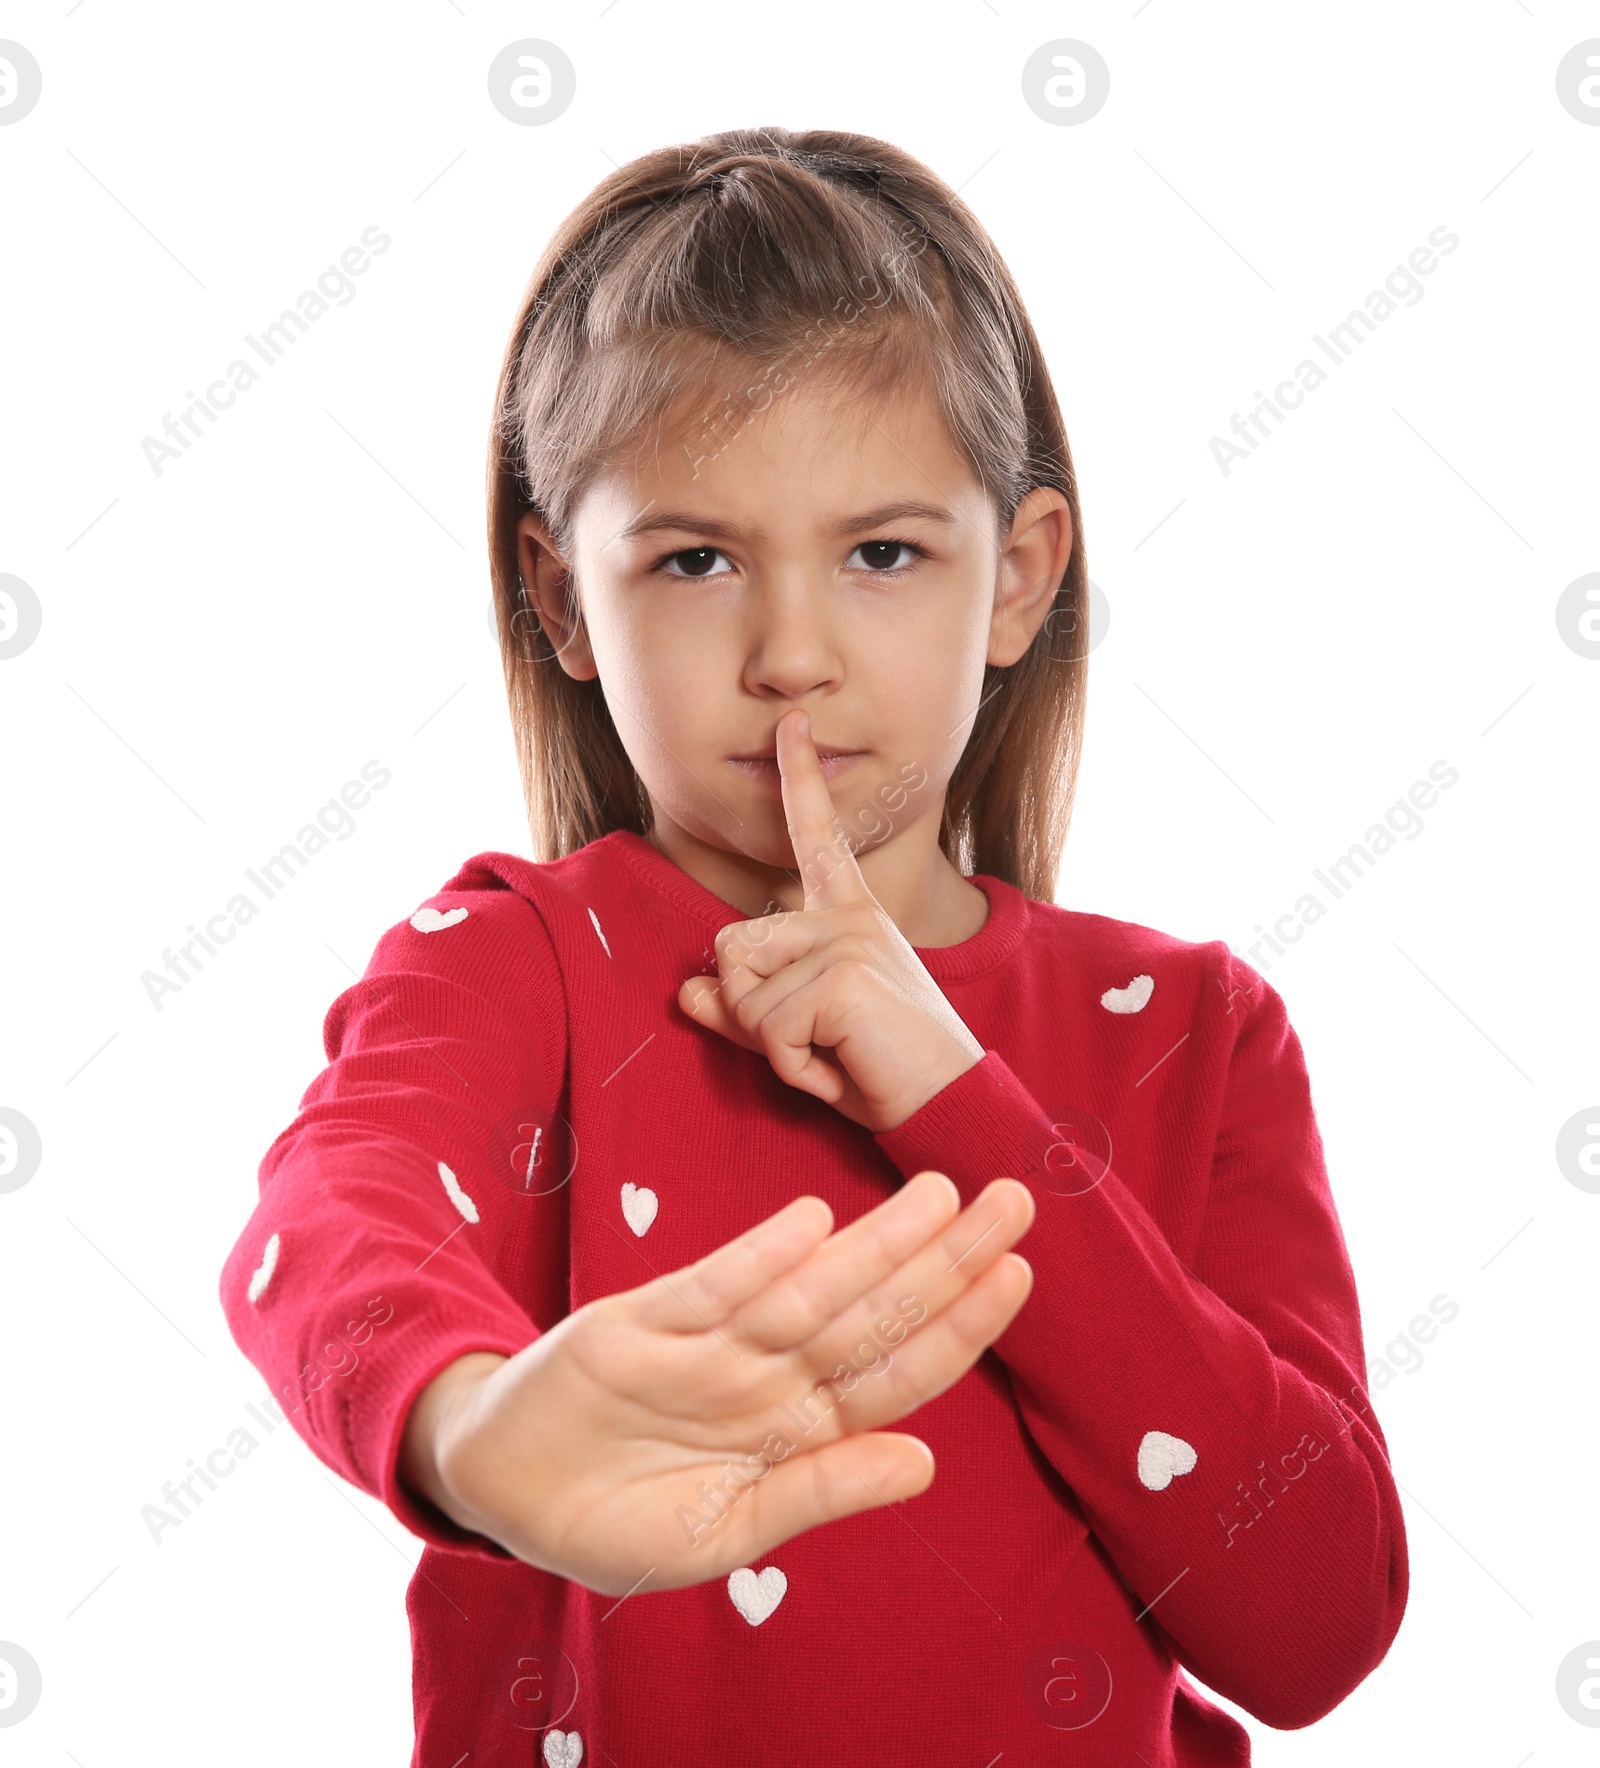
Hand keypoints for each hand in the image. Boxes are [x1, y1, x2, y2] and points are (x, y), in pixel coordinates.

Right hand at [399, 1171, 1034, 1593]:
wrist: (502, 1490)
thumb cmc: (619, 1517)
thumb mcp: (723, 1534)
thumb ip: (818, 1492)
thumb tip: (925, 1464)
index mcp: (794, 1430)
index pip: (896, 1370)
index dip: (959, 1325)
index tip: (1017, 1276)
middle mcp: (764, 1377)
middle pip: (869, 1313)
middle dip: (945, 1261)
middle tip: (1016, 1200)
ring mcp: (705, 1348)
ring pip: (806, 1291)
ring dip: (874, 1245)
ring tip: (941, 1194)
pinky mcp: (637, 1325)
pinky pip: (708, 1290)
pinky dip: (757, 1259)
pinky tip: (812, 1222)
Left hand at [676, 708, 984, 1132]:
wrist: (947, 1103)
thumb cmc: (878, 1069)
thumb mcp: (800, 1037)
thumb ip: (742, 1011)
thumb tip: (684, 992)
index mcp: (847, 913)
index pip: (816, 835)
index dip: (798, 777)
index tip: (790, 720)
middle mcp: (847, 915)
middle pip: (731, 945)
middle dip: (749, 1010)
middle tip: (814, 1041)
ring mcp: (847, 939)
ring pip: (742, 991)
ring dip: (773, 1044)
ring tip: (833, 1052)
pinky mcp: (842, 974)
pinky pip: (766, 1025)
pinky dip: (793, 1065)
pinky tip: (840, 1064)